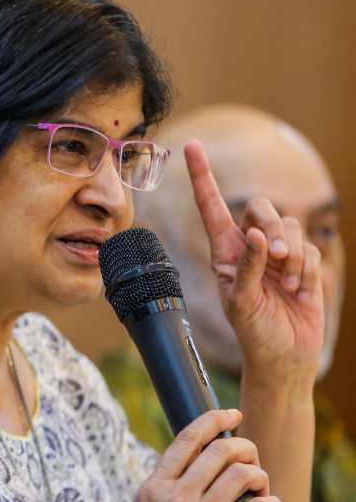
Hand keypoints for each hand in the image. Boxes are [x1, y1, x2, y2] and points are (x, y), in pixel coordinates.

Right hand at [126, 409, 281, 501]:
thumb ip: (161, 491)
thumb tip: (186, 467)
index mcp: (154, 488)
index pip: (187, 441)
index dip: (212, 420)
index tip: (231, 413)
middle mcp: (176, 498)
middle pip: (219, 452)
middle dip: (244, 448)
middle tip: (252, 458)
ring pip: (241, 475)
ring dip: (259, 476)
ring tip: (259, 487)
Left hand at [185, 140, 322, 390]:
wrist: (284, 355)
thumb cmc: (252, 331)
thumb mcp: (240, 301)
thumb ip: (246, 266)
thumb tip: (257, 234)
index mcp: (224, 251)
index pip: (211, 206)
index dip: (201, 176)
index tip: (190, 146)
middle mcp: (249, 245)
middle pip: (261, 207)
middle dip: (273, 227)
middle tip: (277, 256)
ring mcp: (278, 253)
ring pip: (290, 225)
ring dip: (291, 255)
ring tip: (286, 283)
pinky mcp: (304, 263)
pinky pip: (311, 249)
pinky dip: (306, 269)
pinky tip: (298, 290)